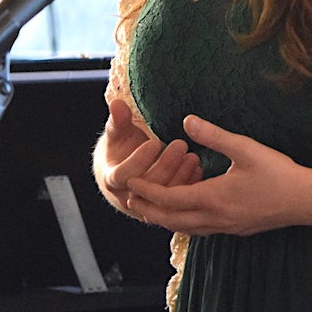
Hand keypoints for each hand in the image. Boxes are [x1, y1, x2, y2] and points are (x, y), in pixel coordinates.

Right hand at [99, 99, 202, 214]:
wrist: (122, 171)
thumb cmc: (120, 148)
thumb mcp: (117, 134)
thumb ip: (118, 121)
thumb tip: (116, 104)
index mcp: (112, 180)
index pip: (124, 175)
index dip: (138, 160)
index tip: (154, 143)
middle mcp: (128, 197)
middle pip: (147, 187)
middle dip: (165, 166)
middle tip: (181, 145)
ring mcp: (146, 206)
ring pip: (164, 199)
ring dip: (180, 177)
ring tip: (193, 157)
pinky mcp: (162, 208)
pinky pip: (176, 202)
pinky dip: (188, 186)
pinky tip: (199, 170)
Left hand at [126, 115, 307, 235]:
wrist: (306, 201)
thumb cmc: (278, 172)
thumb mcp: (244, 148)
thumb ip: (213, 136)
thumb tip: (186, 121)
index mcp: (213, 199)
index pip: (169, 200)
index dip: (147, 191)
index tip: (129, 183)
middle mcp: (215, 218)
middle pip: (171, 220)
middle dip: (148, 210)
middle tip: (129, 199)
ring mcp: (226, 227)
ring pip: (186, 228)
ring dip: (165, 218)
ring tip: (151, 206)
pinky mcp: (235, 229)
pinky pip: (201, 229)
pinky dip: (185, 220)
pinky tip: (187, 209)